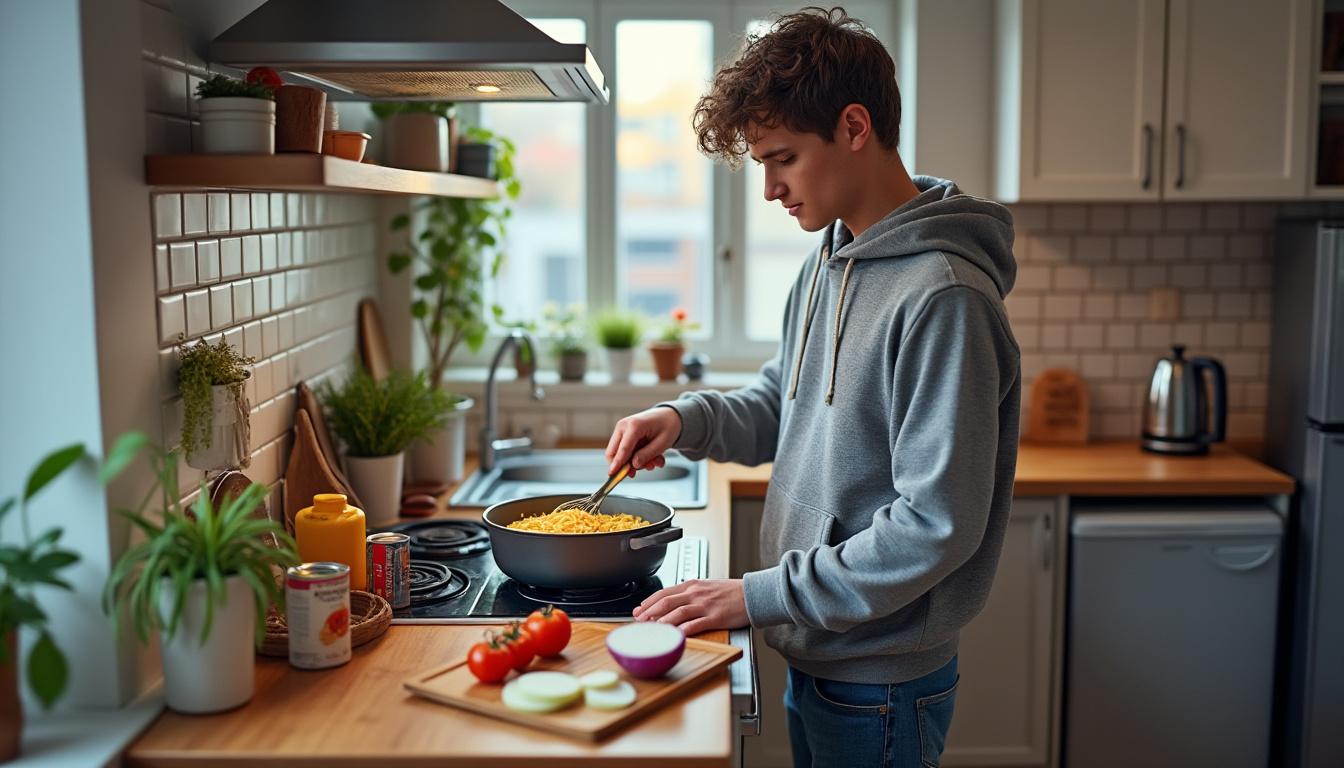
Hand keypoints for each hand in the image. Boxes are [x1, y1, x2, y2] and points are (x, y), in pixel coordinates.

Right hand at [605, 406, 681, 474]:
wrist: (668, 416)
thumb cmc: (668, 426)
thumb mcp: (663, 443)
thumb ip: (647, 454)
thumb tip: (634, 465)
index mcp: (634, 425)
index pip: (623, 449)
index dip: (618, 463)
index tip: (612, 475)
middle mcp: (623, 426)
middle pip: (613, 452)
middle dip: (627, 466)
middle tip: (646, 468)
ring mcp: (621, 430)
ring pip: (619, 454)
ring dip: (635, 462)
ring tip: (655, 461)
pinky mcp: (623, 435)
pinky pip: (623, 452)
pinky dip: (635, 458)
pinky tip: (651, 457)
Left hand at [632, 579, 748, 636]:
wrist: (753, 593)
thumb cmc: (731, 592)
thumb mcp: (707, 587)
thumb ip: (690, 592)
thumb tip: (673, 602)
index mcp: (692, 585)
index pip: (664, 592)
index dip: (649, 602)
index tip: (638, 610)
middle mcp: (696, 593)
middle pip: (666, 601)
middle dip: (649, 612)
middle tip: (638, 620)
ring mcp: (705, 605)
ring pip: (677, 612)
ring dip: (661, 621)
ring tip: (650, 629)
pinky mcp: (715, 617)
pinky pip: (695, 624)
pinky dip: (682, 630)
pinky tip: (674, 636)